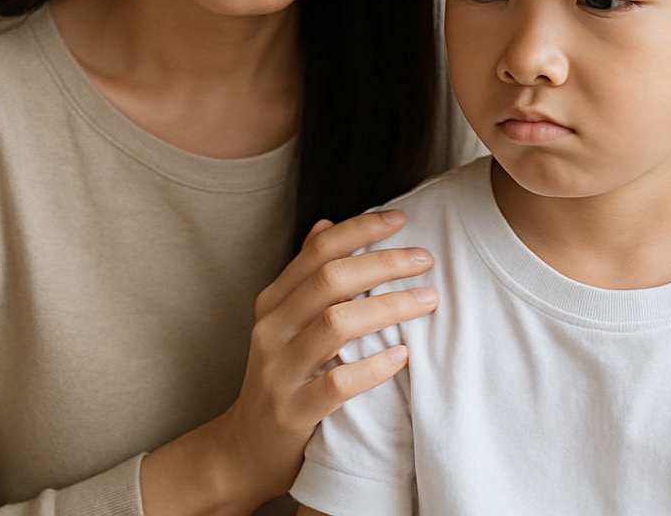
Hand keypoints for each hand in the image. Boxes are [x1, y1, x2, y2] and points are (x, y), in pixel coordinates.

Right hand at [140, 210, 437, 515]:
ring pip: (336, 323)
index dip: (359, 228)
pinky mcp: (293, 412)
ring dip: (388, 306)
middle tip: (425, 258)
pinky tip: (403, 356)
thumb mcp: (283, 322)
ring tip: (427, 299)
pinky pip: (337, 384)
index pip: (318, 250)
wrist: (243, 451)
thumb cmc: (279, 377)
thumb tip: (325, 223)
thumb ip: (304, 276)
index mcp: (274, 302)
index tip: (400, 219)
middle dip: (383, 262)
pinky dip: (373, 367)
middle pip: (331, 279)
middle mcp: (272, 329)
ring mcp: (280, 371)